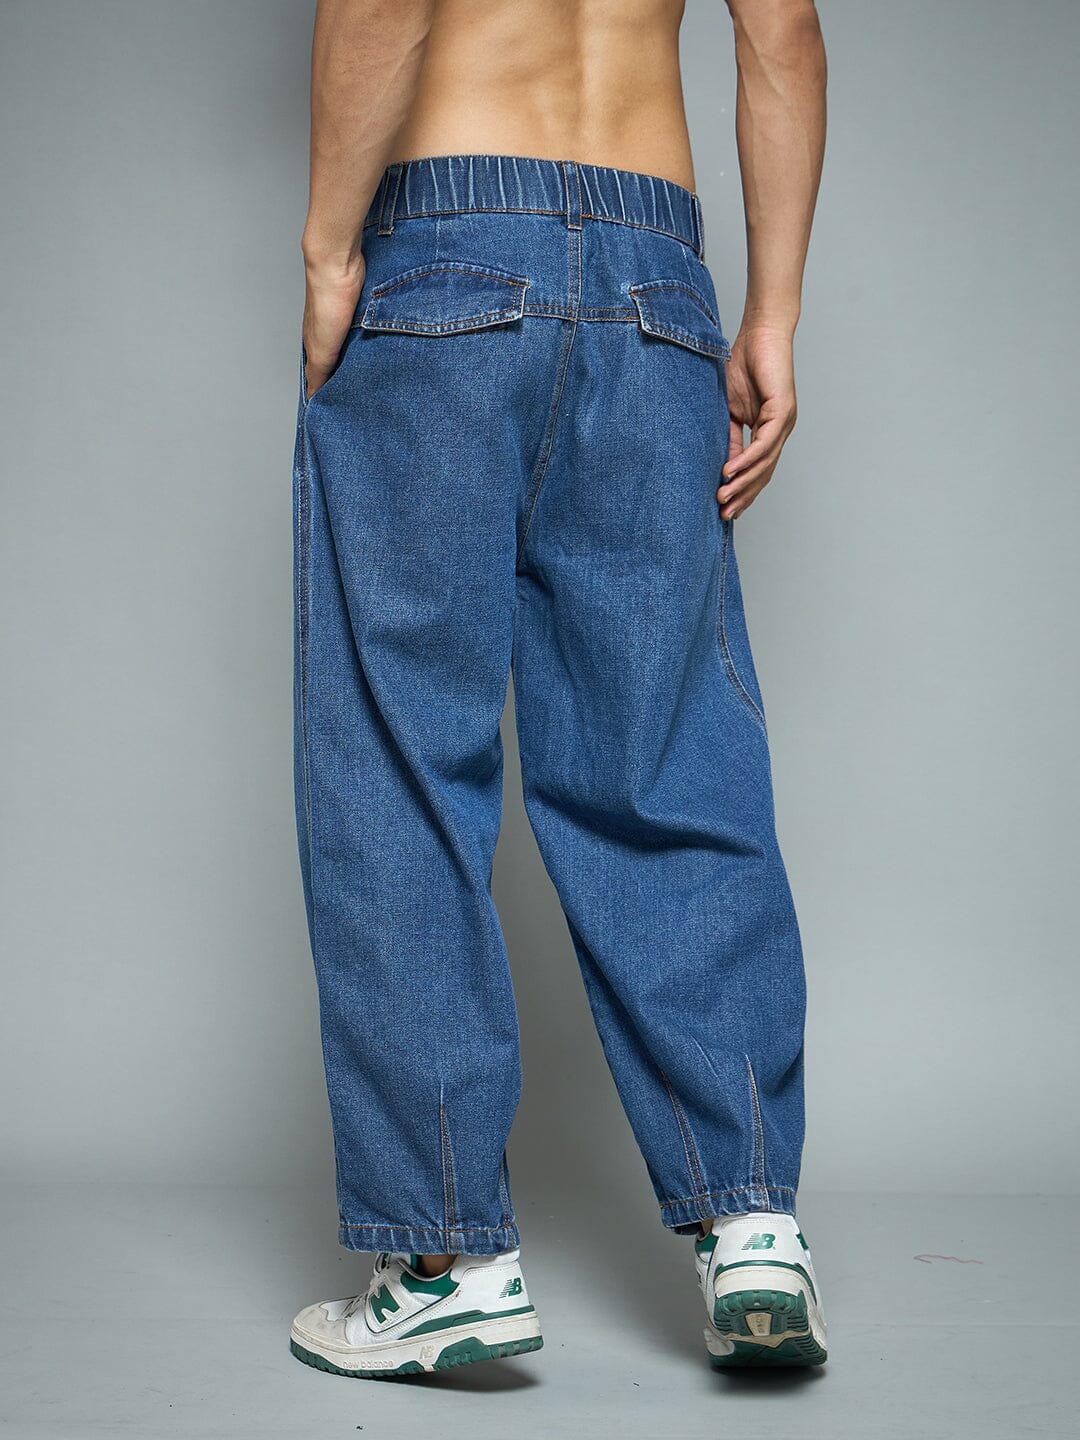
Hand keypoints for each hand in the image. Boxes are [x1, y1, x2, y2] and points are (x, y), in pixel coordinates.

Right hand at [302, 257, 365, 399]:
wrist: (339, 266)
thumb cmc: (326, 304)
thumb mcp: (322, 350)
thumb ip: (318, 374)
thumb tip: (313, 399)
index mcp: (315, 346)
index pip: (318, 376)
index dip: (325, 392)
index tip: (335, 409)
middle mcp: (327, 334)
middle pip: (336, 362)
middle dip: (346, 379)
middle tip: (360, 398)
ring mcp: (343, 320)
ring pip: (351, 348)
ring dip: (359, 361)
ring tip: (373, 378)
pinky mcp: (359, 308)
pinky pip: (364, 332)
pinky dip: (369, 343)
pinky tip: (379, 350)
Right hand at [717, 325, 797, 519]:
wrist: (760, 333)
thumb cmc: (743, 366)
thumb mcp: (729, 410)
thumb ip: (729, 437)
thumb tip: (723, 467)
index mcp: (768, 432)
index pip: (758, 470)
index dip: (744, 492)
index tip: (726, 511)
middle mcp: (780, 431)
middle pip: (764, 474)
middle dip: (744, 496)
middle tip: (724, 515)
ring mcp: (784, 422)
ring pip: (765, 463)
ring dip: (743, 483)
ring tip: (723, 498)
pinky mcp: (783, 410)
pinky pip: (764, 443)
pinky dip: (747, 460)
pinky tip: (731, 472)